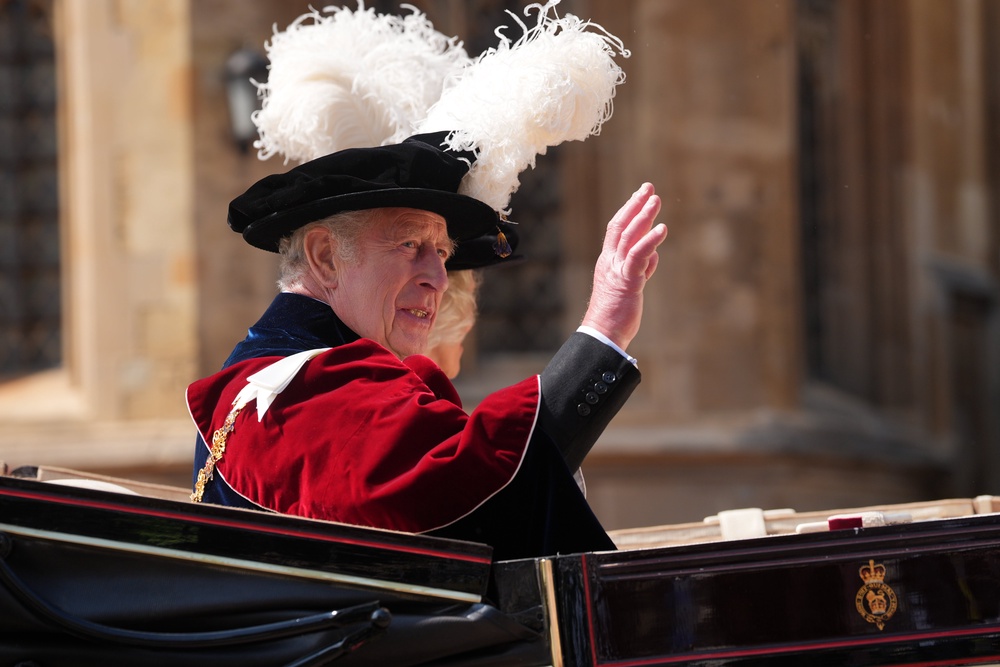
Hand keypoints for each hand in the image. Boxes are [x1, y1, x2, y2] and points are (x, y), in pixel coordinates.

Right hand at [580, 183, 665, 350]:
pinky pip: (638, 256)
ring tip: (656, 200)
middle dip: (635, 205)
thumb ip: (640, 269)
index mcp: (608, 262)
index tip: (640, 196)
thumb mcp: (630, 286)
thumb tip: (654, 256)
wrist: (603, 334)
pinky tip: (662, 229)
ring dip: (643, 216)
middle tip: (648, 187)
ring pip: (628, 236)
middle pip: (620, 226)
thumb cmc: (615, 314)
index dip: (629, 210)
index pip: (617, 230)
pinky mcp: (627, 281)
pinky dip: (650, 241)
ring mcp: (617, 270)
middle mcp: (610, 262)